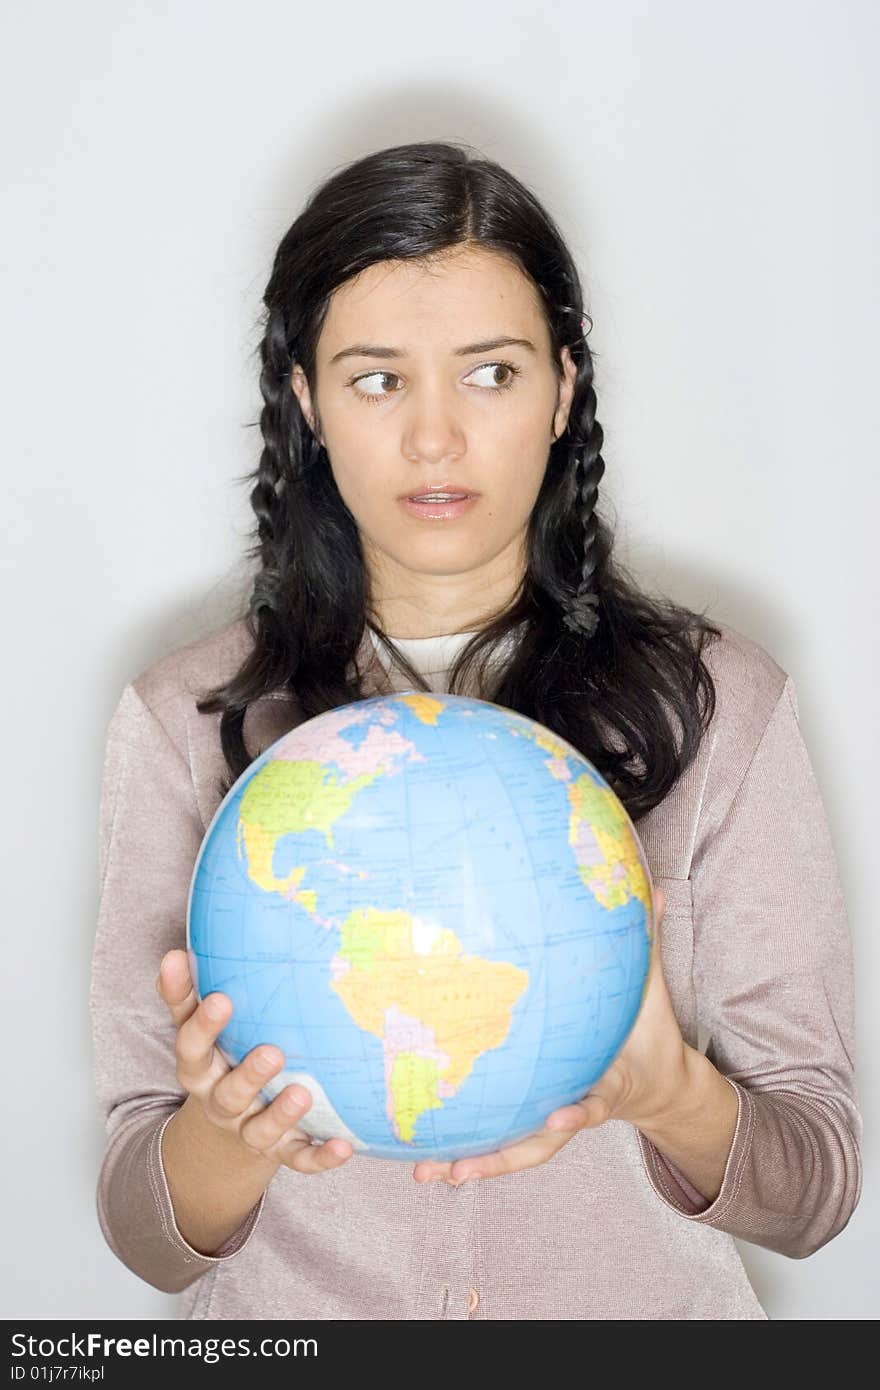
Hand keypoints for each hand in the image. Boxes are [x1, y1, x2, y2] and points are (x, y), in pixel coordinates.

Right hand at [157, 949, 352, 1173]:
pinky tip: (343, 1146)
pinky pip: (299, 1159)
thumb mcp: (197, 1032)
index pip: (192, 1048)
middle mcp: (222, 1103)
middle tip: (272, 1052)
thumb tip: (175, 952)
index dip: (203, 1027)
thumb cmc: (218, 1061)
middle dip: (249, 1075)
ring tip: (302, 1094)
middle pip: (229, 1094)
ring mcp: (250, 1130)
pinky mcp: (280, 1151)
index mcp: (201, 1070)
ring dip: (282, 1114)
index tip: (221, 1000)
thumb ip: (185, 996)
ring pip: (262, 1130)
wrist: (223, 1135)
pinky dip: (320, 1157)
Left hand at [412, 886, 689, 1184]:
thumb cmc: (649, 1034)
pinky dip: (470, 1147)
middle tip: (455, 1171)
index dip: (577, 1113)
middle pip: (537, 1146)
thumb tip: (653, 889)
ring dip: (472, 1165)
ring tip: (427, 1174)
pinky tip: (428, 1155)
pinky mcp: (537, 1117)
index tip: (560, 1117)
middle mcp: (576, 1111)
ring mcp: (556, 1119)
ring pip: (512, 1152)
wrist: (661, 1084)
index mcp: (608, 1087)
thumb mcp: (651, 991)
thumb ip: (647, 945)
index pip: (594, 1104)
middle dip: (497, 1161)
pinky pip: (502, 1135)